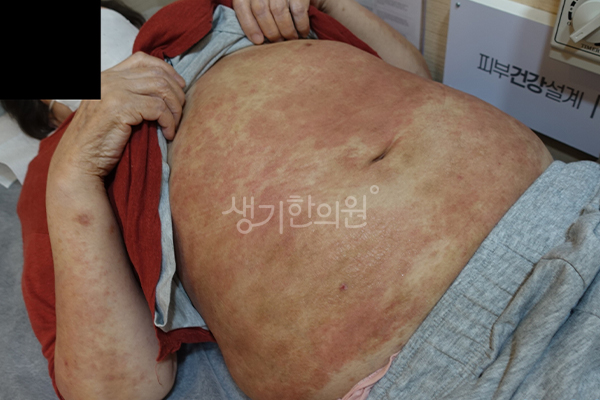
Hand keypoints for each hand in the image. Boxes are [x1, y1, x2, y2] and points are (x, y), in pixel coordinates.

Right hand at [49, 52, 185, 179]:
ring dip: (175, 108)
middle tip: (180, 112)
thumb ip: (130, 95)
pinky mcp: (120, 108)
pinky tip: (168, 134)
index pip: (142, 59)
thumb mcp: (112, 110)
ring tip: (175, 124)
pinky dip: (169, 122)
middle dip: (176, 92)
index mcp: (106, 77)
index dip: (166, 70)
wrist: (79, 162)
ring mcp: (113, 91)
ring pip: (161, 88)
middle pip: (156, 73)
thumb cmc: (98, 142)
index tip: (179, 87)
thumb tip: (165, 91)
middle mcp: (109, 79)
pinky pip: (158, 109)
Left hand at [233, 0, 327, 43]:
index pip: (242, 5)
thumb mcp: (262, 5)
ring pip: (278, 11)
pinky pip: (298, 11)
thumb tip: (256, 39)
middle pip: (260, 10)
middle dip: (269, 31)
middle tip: (278, 42)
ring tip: (291, 39)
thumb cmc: (276, 3)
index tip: (258, 41)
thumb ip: (253, 16)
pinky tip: (303, 32)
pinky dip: (301, 26)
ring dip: (286, 31)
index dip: (248, 25)